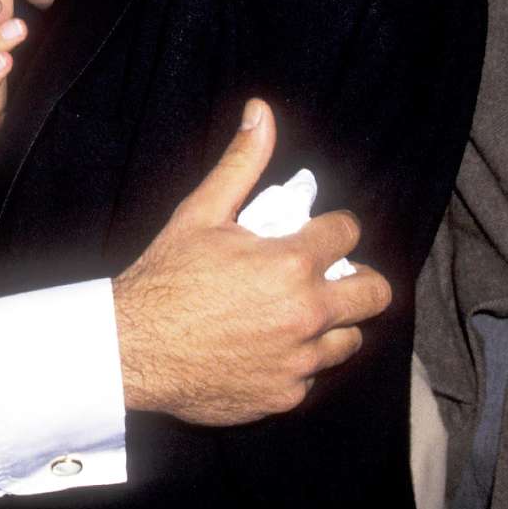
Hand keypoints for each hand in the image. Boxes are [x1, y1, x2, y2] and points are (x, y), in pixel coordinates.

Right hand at [112, 100, 391, 423]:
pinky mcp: (285, 396)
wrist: (133, 347)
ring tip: (296, 312)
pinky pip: (311, 375)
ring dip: (332, 323)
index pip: (348, 233)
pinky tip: (265, 347)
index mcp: (291, 263)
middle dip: (357, 278)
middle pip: (375, 294)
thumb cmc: (166, 275)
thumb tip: (261, 112)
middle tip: (326, 275)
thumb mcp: (201, 212)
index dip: (334, 228)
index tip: (318, 233)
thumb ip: (241, 162)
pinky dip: (297, 361)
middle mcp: (306, 314)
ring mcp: (299, 361)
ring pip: (349, 340)